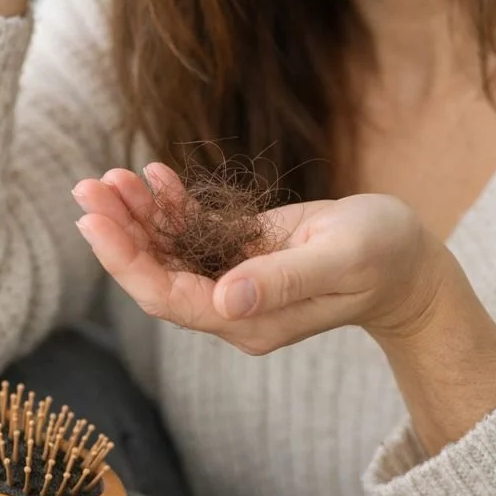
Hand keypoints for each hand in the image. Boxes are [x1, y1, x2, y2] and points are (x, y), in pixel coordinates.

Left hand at [71, 164, 450, 352]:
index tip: (94, 221)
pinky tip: (154, 175)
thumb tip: (225, 300)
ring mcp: (237, 281)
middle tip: (86, 186)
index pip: (169, 297)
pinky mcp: (245, 253)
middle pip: (157, 275)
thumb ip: (283, 281)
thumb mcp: (339, 261)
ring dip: (137, 215)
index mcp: (250, 321)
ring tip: (108, 175)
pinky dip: (171, 204)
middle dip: (119, 233)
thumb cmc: (382, 258)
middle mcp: (234, 307)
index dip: (126, 260)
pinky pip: (195, 232)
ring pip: (170, 253)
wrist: (408, 262)